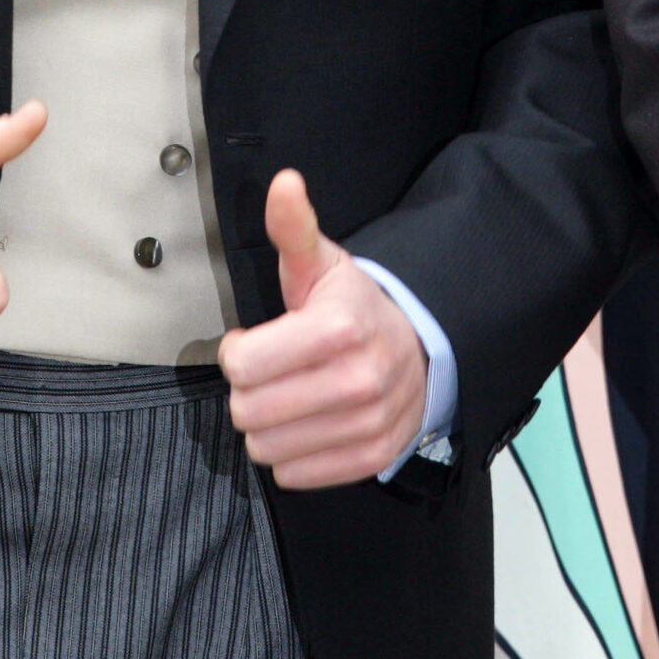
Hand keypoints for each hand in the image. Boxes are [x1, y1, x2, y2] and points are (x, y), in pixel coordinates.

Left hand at [219, 169, 427, 489]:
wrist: (421, 345)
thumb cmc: (356, 306)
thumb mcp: (322, 263)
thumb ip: (293, 227)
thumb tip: (284, 183)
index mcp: (339, 328)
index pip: (242, 367)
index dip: (237, 353)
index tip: (253, 342)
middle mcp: (357, 380)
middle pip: (248, 412)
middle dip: (249, 390)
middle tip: (272, 371)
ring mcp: (366, 423)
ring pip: (266, 449)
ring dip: (268, 425)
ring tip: (290, 396)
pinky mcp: (370, 458)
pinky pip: (294, 474)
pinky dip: (292, 453)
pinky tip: (309, 422)